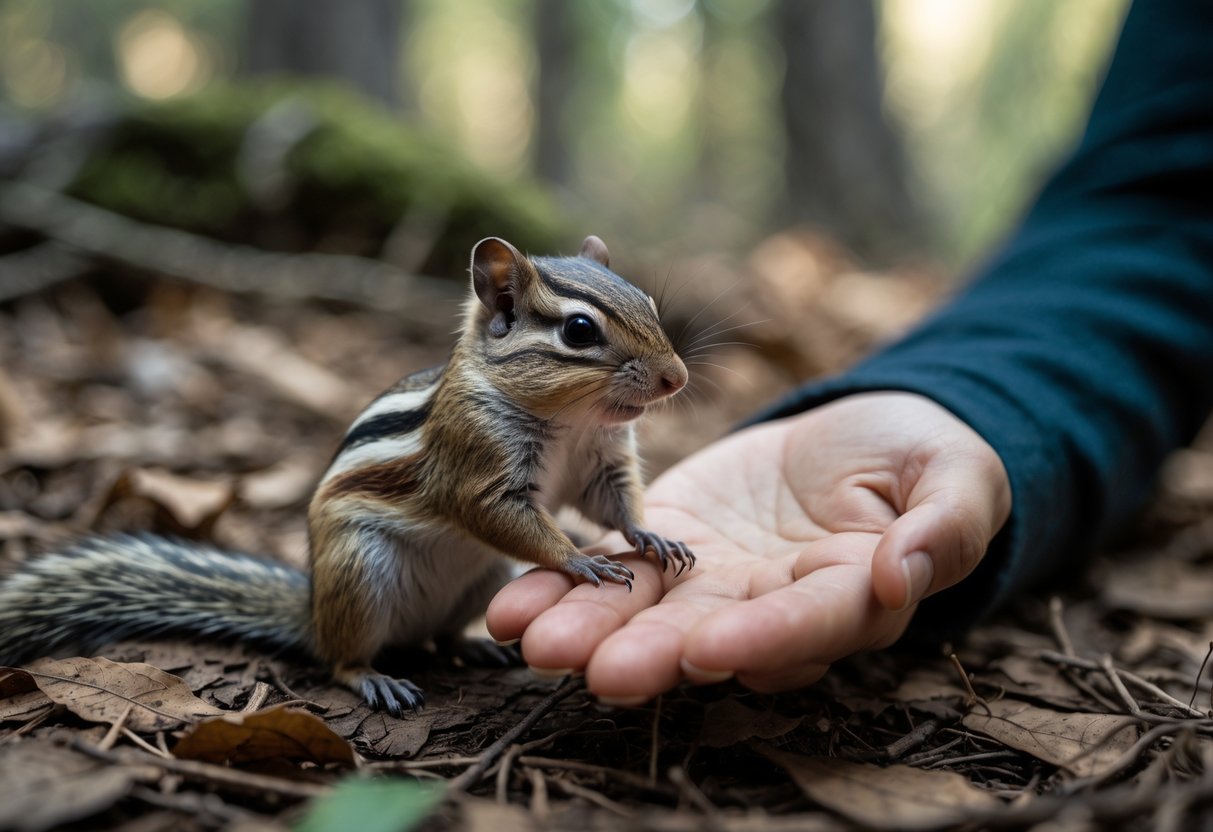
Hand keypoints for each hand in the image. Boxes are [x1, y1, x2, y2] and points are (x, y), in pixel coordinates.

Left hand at [486, 392, 1010, 701]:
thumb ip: (946, 525)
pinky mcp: (676, 544)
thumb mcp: (958, 477)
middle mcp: (775, 606)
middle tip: (600, 670)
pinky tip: (517, 599)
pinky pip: (619, 567)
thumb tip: (908, 571)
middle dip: (656, 654)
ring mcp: (719, 581)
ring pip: (651, 612)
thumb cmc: (926, 458)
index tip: (716, 647)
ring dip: (590, 627)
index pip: (812, 626)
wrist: (864, 434)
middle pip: (714, 638)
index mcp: (853, 597)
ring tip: (531, 638)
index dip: (768, 639)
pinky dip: (569, 583)